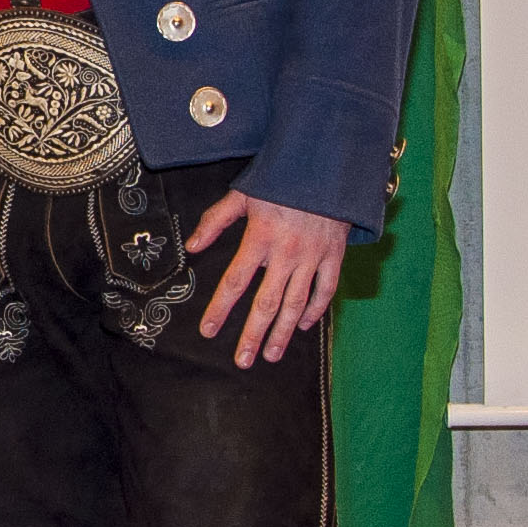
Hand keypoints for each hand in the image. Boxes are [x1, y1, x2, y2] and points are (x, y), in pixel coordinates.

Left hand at [186, 191, 349, 367]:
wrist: (327, 165)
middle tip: (242, 360)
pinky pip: (326, 290)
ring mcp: (313, 256)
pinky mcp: (334, 255)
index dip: (221, 308)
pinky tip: (305, 326)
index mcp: (261, 237)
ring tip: (270, 355)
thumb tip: (192, 247)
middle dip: (252, 334)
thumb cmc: (281, 179)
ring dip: (283, 333)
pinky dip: (316, 310)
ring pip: (296, 304)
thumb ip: (215, 220)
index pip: (236, 281)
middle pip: (266, 302)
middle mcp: (286, 253)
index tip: (209, 331)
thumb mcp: (243, 194)